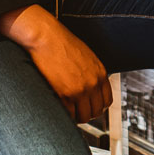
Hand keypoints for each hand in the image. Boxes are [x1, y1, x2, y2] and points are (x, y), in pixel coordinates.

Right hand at [0, 5, 111, 122]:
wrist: (46, 37)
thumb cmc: (62, 43)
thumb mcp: (86, 56)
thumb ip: (92, 72)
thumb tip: (91, 87)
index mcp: (100, 72)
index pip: (107, 101)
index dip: (97, 107)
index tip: (89, 107)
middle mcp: (93, 82)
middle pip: (96, 111)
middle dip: (86, 113)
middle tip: (76, 111)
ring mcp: (80, 90)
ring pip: (83, 117)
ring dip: (75, 116)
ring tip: (67, 111)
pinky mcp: (65, 94)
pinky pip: (69, 114)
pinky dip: (64, 115)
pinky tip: (59, 108)